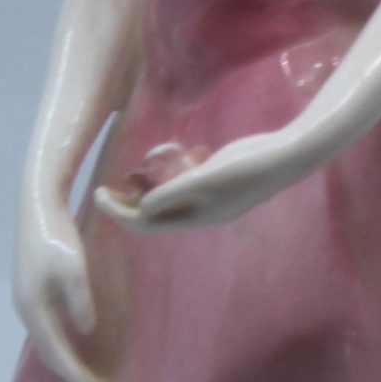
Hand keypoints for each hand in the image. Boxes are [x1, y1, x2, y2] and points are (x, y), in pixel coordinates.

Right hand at [12, 187, 103, 381]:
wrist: (37, 207)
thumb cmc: (56, 235)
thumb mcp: (74, 267)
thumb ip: (80, 300)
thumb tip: (87, 330)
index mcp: (32, 308)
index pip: (56, 351)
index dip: (75, 374)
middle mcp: (25, 310)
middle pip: (48, 352)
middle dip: (71, 374)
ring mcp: (26, 302)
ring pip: (46, 342)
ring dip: (66, 361)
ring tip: (87, 378)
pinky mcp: (32, 293)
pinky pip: (47, 330)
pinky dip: (61, 346)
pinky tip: (75, 349)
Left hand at [94, 129, 307, 231]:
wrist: (283, 157)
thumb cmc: (244, 168)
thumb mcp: (204, 179)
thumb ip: (173, 194)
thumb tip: (141, 209)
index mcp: (196, 219)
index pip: (147, 224)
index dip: (119, 212)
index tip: (97, 194)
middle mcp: (199, 214)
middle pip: (154, 216)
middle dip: (127, 205)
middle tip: (104, 188)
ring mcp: (208, 200)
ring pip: (167, 201)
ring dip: (146, 192)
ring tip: (129, 176)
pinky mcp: (215, 183)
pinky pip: (182, 187)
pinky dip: (167, 178)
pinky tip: (162, 160)